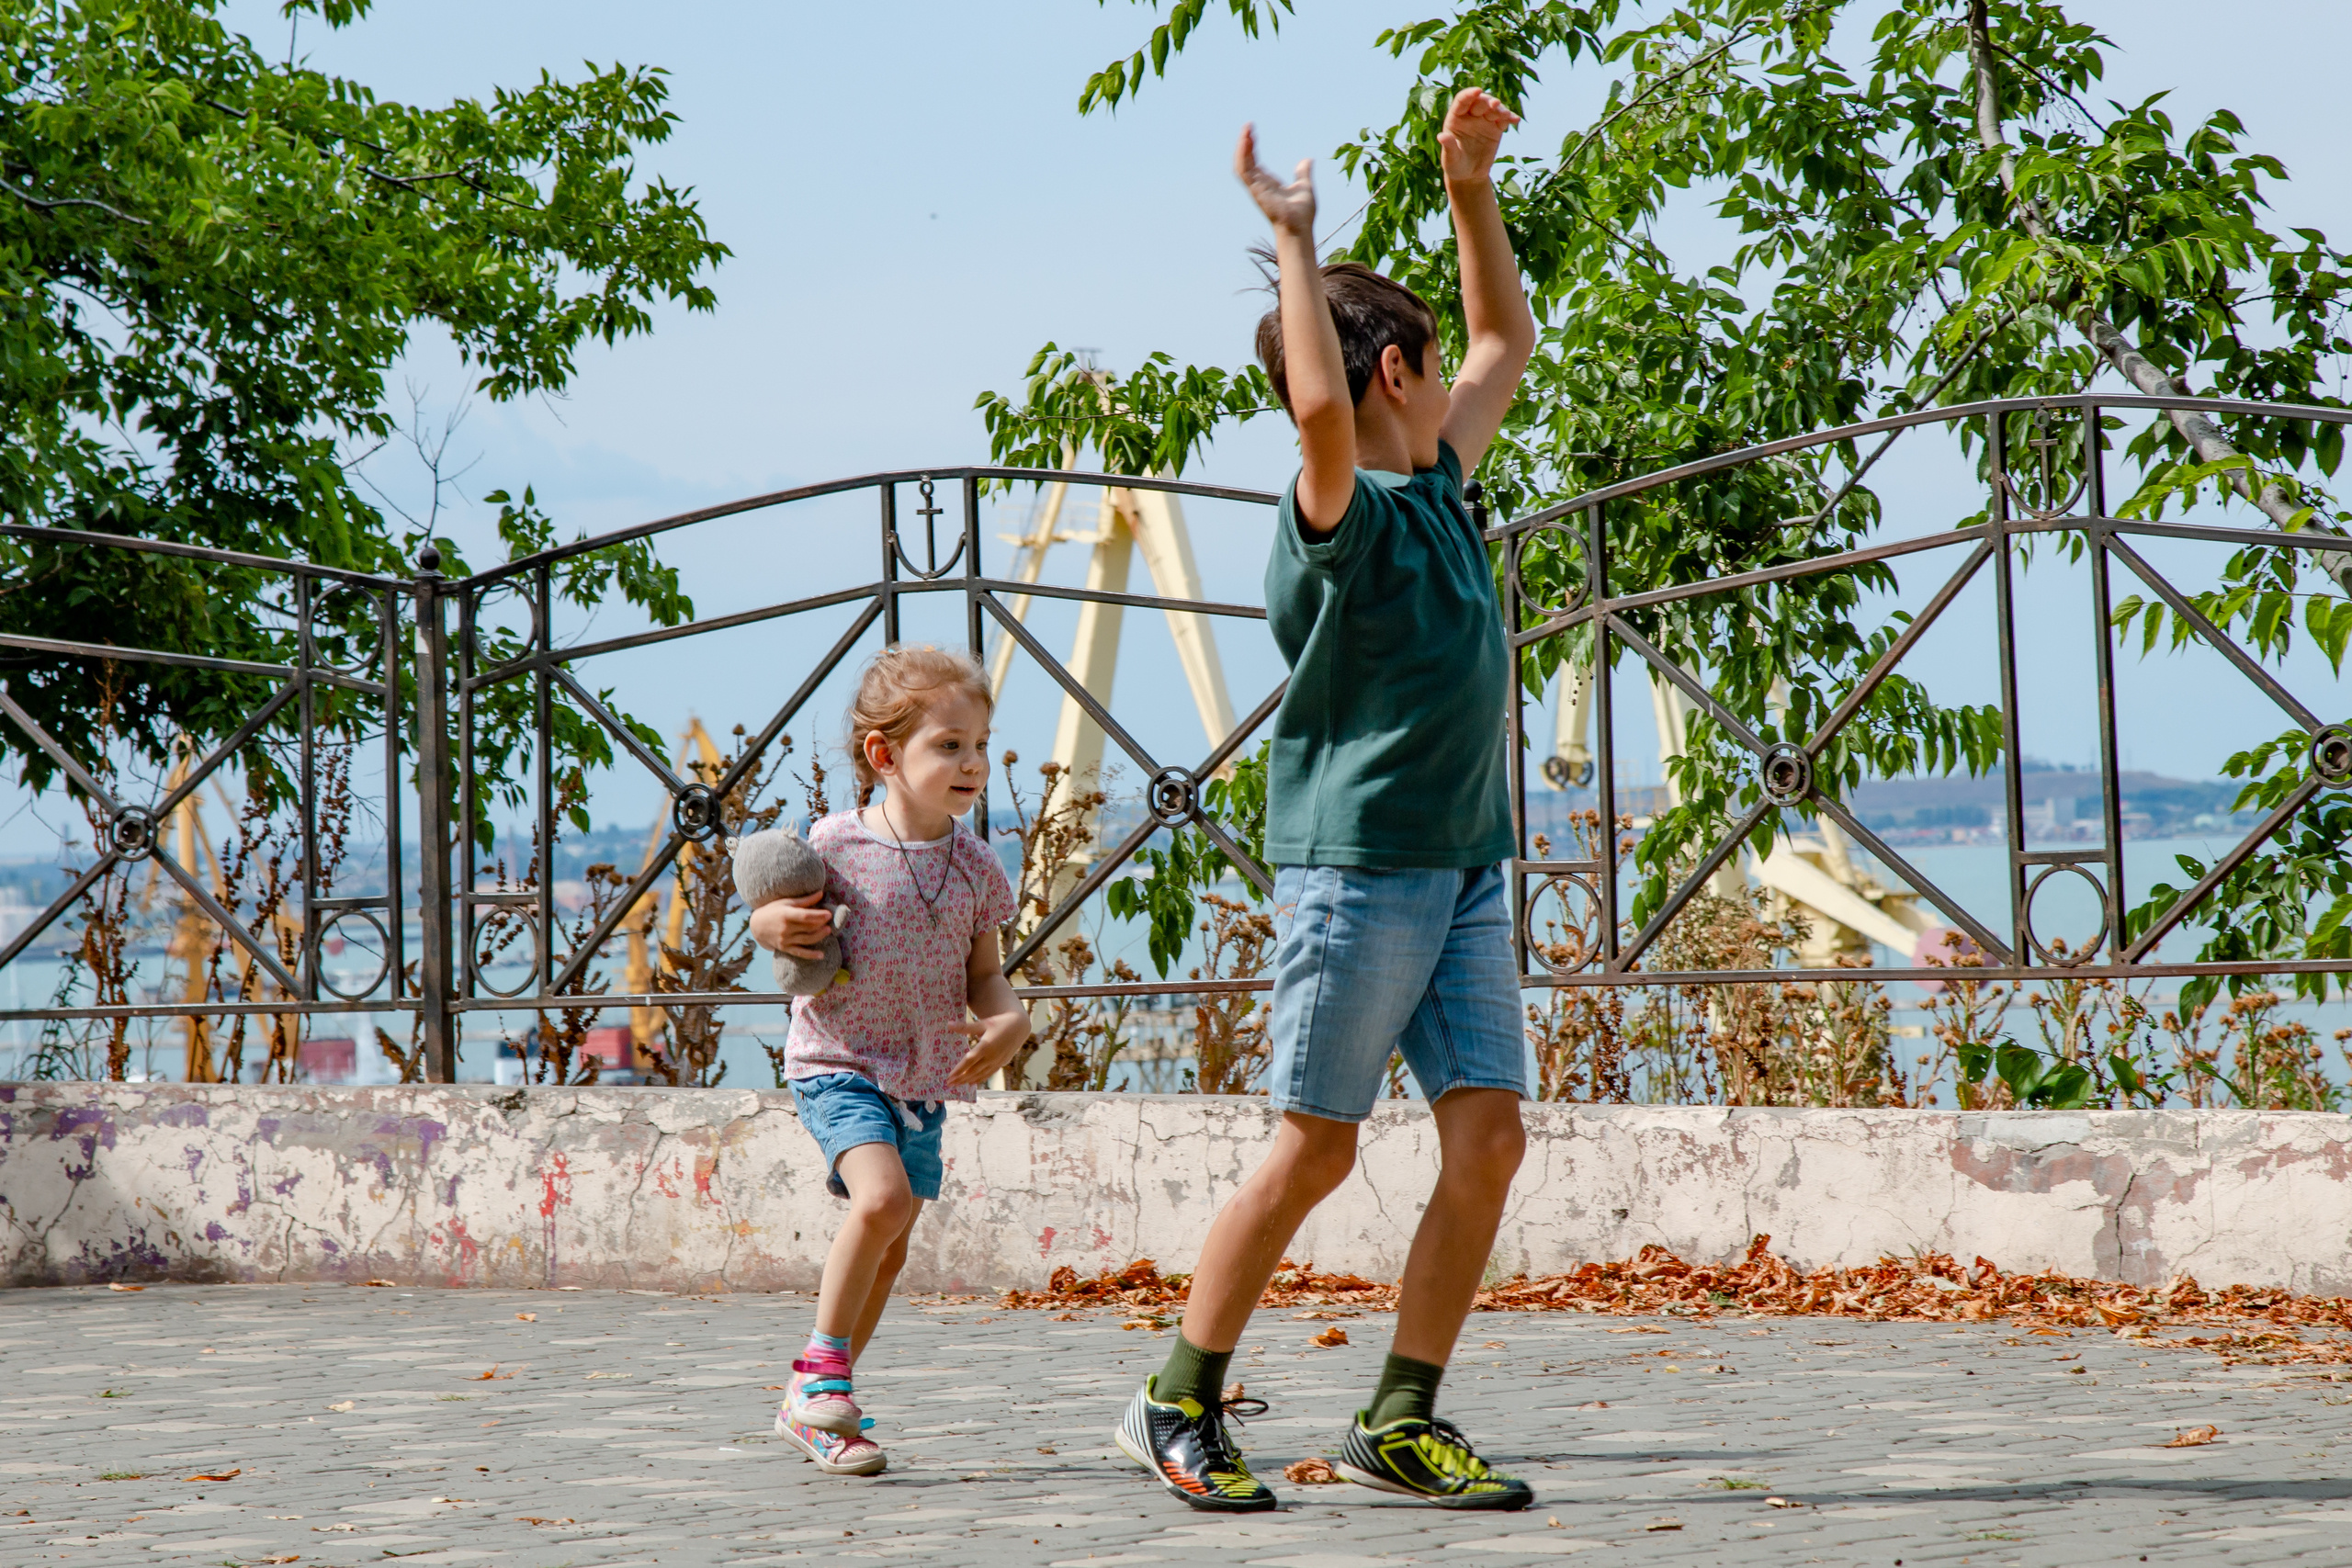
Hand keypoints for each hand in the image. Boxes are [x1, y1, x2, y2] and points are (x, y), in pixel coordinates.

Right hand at [748, 892, 830, 960]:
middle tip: (830, 921)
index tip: (829, 914)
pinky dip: (811, 955)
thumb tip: (821, 893)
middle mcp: (785, 928)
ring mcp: (785, 940)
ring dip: (819, 936)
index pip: (805, 916)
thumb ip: (805, 900)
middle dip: (821, 924)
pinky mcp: (785, 948)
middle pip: (808, 927)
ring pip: (807, 939)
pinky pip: (800, 953)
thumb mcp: (786, 902)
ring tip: (828, 931)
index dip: (818, 915)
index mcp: (785, 915)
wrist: (757, 926)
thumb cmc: (773, 910)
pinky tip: (821, 955)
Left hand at [946, 1012, 1028, 1087]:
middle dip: (960, 1078)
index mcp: (986, 1045)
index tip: (949, 1076)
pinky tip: (971, 1083)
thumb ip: (965, 1027)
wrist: (1019, 1027)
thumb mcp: (982, 1023)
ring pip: (980, 1074)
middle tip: (949, 1084)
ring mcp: (997, 1061)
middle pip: (973, 1070)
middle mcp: (991, 1056)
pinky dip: (979, 1079)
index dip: (959, 1070)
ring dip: (968, 1080)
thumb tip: (948, 1024)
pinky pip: (988, 1074)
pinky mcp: (1001, 1063)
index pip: (969, 1061)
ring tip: (957, 1085)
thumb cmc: (999, 1023)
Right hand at [1234, 122, 1314, 236]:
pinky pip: (1243, 170)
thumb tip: (1307, 160)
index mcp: (1268, 184)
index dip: (1252, 148)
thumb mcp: (1304, 186)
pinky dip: (1242, 154)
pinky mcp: (1255, 189)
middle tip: (1248, 126)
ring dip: (1241, 146)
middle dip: (1245, 144)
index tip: (1253, 134)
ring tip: (1246, 129)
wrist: (1299, 226)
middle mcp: (1259, 185)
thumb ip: (1303, 172)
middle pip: (1246, 161)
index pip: (1254, 164)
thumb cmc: (1302, 213)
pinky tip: (1246, 140)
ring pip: (1241, 164)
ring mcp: (1256, 187)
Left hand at [1438, 87, 1519, 185]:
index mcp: (1455, 118)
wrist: (1469, 175)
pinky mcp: (1496, 128)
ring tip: (1505, 114)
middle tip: (1494, 105)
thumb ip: (1448, 147)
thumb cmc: (1455, 166)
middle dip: (1487, 101)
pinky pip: (1504, 120)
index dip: (1469, 94)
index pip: (1462, 100)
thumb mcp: (1450, 158)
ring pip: (1493, 108)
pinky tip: (1515, 120)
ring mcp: (1484, 121)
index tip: (1478, 91)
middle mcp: (1470, 116)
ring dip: (1500, 109)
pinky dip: (1510, 118)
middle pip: (1480, 102)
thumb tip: (1441, 136)